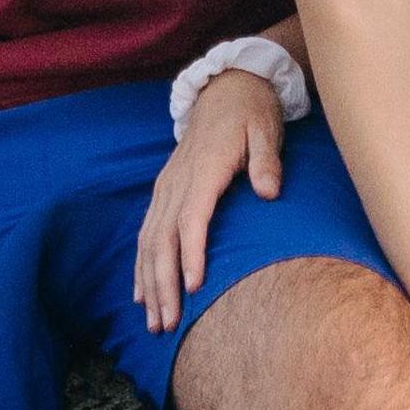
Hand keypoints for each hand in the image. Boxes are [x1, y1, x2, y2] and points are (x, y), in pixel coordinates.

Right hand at [133, 68, 284, 332]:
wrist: (227, 86)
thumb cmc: (252, 112)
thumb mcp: (266, 129)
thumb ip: (266, 161)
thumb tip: (268, 192)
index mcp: (204, 168)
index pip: (192, 217)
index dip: (191, 253)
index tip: (193, 288)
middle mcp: (178, 180)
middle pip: (164, 238)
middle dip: (163, 283)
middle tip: (168, 323)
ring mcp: (167, 185)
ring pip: (150, 240)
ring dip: (150, 282)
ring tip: (154, 320)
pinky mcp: (164, 189)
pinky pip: (147, 232)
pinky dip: (142, 265)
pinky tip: (142, 293)